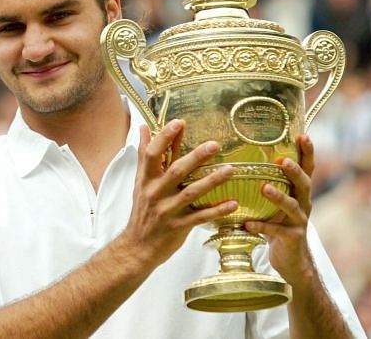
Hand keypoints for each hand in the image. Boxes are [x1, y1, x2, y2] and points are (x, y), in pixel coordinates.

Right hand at [121, 119, 236, 268]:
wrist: (137, 246)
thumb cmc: (141, 211)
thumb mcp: (139, 181)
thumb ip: (144, 154)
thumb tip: (144, 127)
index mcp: (146, 179)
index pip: (153, 154)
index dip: (165, 137)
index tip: (179, 123)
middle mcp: (156, 193)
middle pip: (176, 171)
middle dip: (196, 157)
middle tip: (214, 145)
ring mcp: (168, 210)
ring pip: (191, 193)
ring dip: (212, 181)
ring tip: (231, 170)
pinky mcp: (179, 227)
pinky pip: (201, 217)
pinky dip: (217, 210)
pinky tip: (233, 203)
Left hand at [245, 135, 315, 285]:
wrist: (291, 260)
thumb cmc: (278, 225)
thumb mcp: (275, 204)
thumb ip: (266, 185)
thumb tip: (240, 161)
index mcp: (299, 193)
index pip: (307, 169)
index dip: (307, 153)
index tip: (303, 135)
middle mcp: (303, 204)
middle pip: (304, 184)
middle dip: (294, 171)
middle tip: (282, 161)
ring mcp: (299, 222)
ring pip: (292, 206)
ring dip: (278, 197)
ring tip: (264, 188)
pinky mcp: (292, 238)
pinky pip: (276, 231)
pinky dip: (261, 227)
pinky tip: (247, 224)